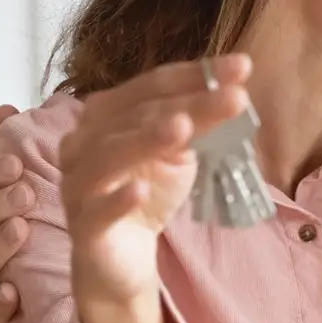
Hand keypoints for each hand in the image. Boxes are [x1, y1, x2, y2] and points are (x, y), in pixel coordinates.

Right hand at [59, 55, 251, 310]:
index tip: (242, 66)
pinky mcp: (83, 228)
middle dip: (189, 104)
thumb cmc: (146, 191)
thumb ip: (198, 123)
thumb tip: (235, 91)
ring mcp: (78, 183)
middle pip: (138, 116)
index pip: (152, 86)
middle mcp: (83, 141)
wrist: (122, 256)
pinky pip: (96, 211)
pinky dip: (117, 200)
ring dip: (146, 140)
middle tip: (235, 98)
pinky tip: (138, 191)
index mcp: (106, 114)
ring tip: (183, 128)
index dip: (195, 76)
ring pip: (110, 156)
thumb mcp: (179, 154)